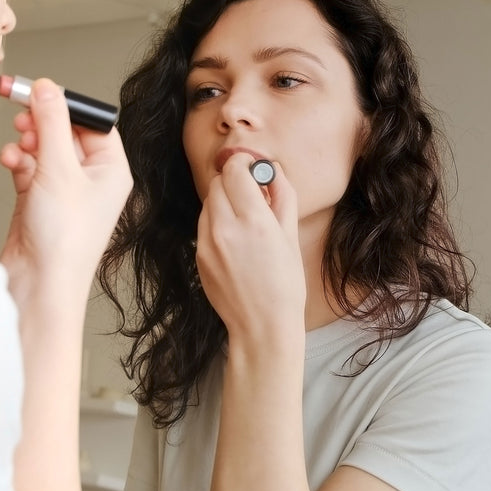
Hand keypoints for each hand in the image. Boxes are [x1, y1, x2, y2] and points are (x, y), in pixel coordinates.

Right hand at [0, 78, 131, 299]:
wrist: (40, 284)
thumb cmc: (64, 240)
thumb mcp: (58, 169)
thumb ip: (50, 123)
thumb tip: (47, 88)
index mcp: (112, 171)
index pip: (94, 123)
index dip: (67, 106)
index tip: (40, 91)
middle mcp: (92, 181)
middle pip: (66, 133)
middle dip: (42, 123)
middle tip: (22, 113)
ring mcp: (66, 193)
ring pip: (45, 150)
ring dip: (28, 142)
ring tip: (18, 143)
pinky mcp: (40, 202)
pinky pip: (29, 170)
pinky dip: (19, 163)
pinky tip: (11, 163)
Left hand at [196, 153, 305, 354]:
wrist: (262, 326)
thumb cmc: (285, 284)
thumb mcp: (291, 236)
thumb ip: (282, 195)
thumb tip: (272, 169)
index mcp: (253, 221)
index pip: (235, 171)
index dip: (243, 163)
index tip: (252, 168)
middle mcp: (225, 229)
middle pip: (218, 183)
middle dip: (234, 181)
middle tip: (251, 194)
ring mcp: (207, 244)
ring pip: (208, 203)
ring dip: (224, 201)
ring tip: (244, 220)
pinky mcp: (198, 256)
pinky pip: (204, 225)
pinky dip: (217, 222)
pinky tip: (235, 240)